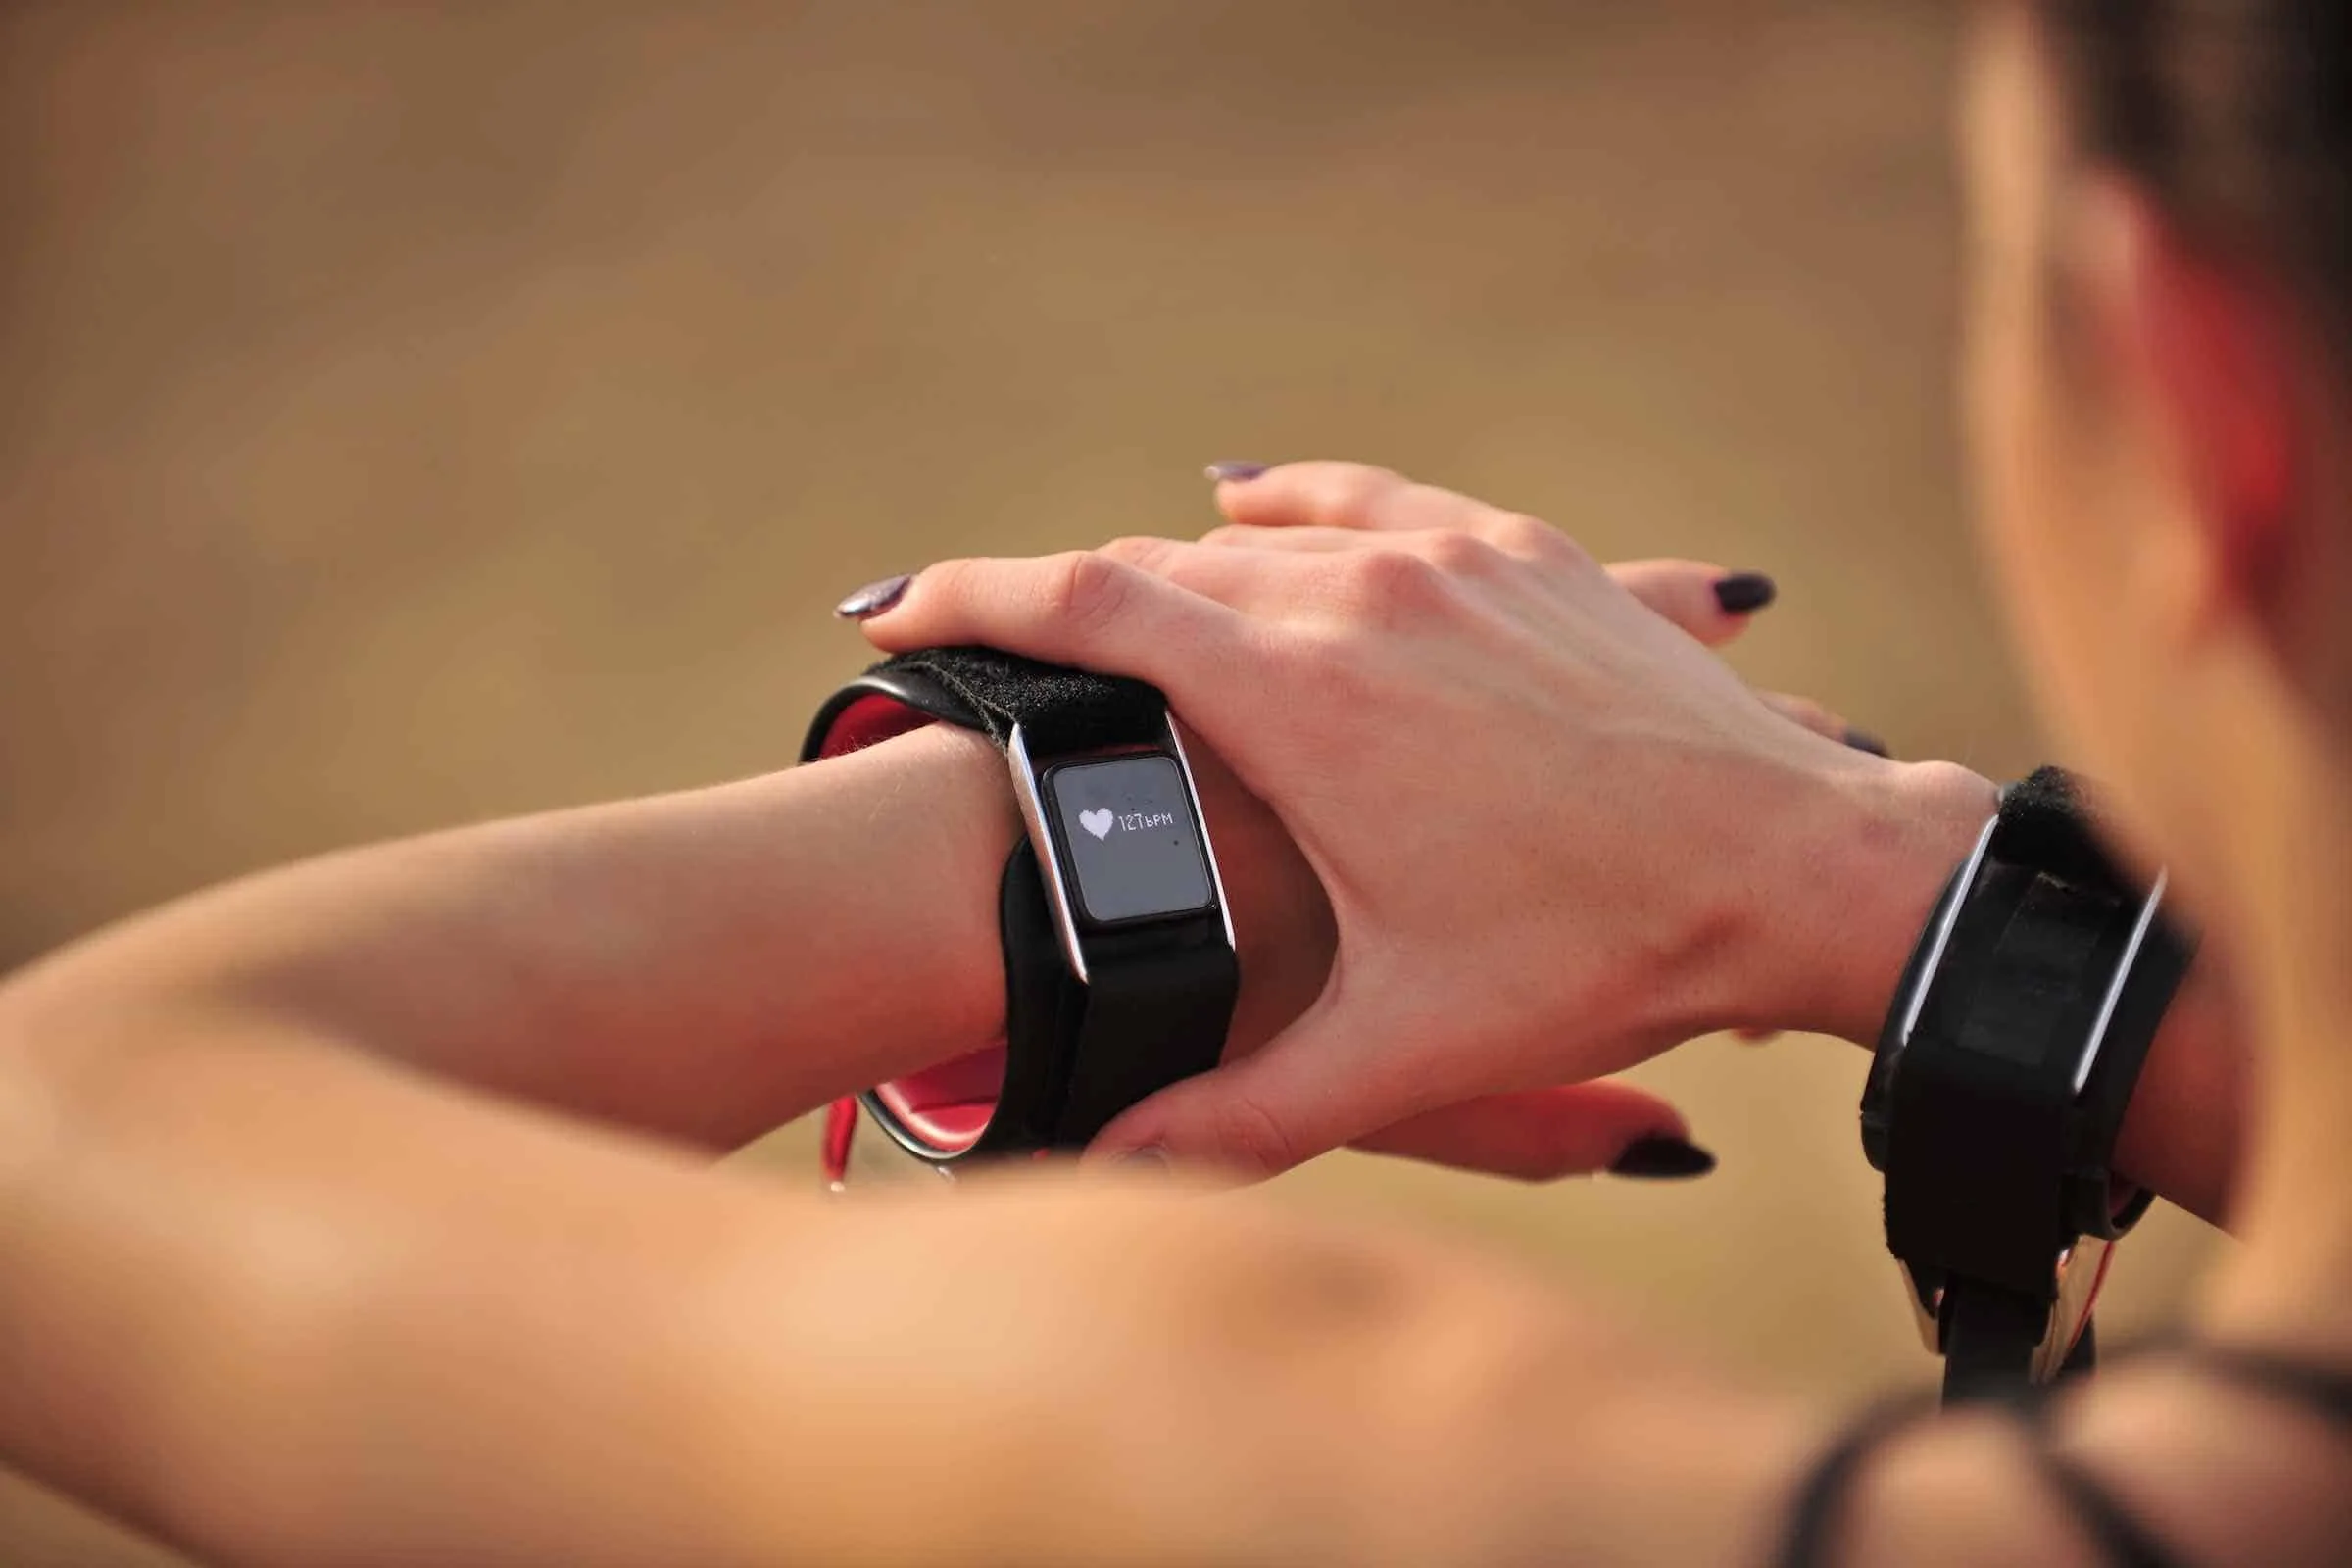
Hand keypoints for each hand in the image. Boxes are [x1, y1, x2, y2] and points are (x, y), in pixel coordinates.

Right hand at [859, 462, 1992, 1174]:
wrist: (1808, 864)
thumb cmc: (1609, 957)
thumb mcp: (1413, 1052)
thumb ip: (1247, 1113)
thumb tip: (1104, 1170)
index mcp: (1306, 696)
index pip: (1087, 603)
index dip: (970, 598)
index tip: (888, 613)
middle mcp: (1364, 594)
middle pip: (1163, 561)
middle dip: (1066, 601)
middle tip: (996, 648)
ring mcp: (1450, 555)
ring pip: (1266, 525)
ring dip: (1176, 560)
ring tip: (1112, 603)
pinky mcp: (1519, 548)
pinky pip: (1370, 499)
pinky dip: (1296, 507)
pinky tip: (1263, 505)